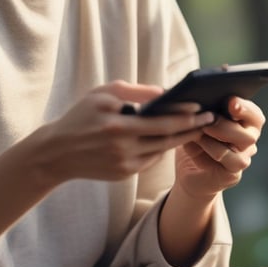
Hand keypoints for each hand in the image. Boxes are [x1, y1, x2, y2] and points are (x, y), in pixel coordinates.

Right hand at [35, 80, 214, 184]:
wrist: (57, 152)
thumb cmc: (81, 116)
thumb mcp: (102, 94)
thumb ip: (135, 92)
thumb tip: (164, 92)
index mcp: (119, 126)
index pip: (162, 121)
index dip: (185, 116)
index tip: (202, 108)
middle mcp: (123, 148)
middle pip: (168, 138)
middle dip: (192, 129)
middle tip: (210, 120)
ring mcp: (124, 164)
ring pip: (161, 151)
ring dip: (180, 140)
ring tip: (196, 128)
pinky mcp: (123, 174)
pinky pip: (149, 160)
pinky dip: (161, 148)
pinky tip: (171, 138)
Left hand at [173, 97, 264, 199]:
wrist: (187, 173)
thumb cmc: (193, 141)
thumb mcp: (195, 123)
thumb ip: (202, 112)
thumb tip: (198, 101)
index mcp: (244, 123)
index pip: (254, 115)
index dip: (245, 107)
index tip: (230, 101)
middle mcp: (248, 140)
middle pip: (250, 132)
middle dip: (227, 123)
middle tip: (208, 120)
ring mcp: (243, 158)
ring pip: (242, 145)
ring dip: (218, 135)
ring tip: (199, 131)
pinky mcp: (234, 173)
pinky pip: (231, 160)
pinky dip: (212, 149)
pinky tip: (197, 144)